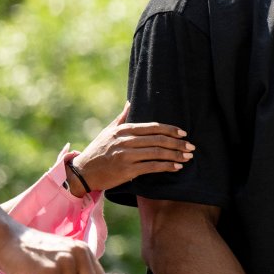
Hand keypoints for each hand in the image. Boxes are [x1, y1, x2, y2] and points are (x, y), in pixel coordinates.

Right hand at [70, 102, 193, 193]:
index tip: (183, 133)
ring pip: (157, 153)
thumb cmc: (98, 151)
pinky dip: (166, 166)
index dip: (169, 129)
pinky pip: (151, 167)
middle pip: (157, 139)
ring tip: (188, 157)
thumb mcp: (108, 131)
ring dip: (175, 155)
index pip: (152, 127)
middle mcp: (125, 141)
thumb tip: (130, 102)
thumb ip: (121, 118)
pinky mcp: (127, 170)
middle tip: (191, 146)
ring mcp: (126, 155)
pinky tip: (176, 167)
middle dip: (177, 143)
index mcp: (123, 130)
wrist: (83, 172)